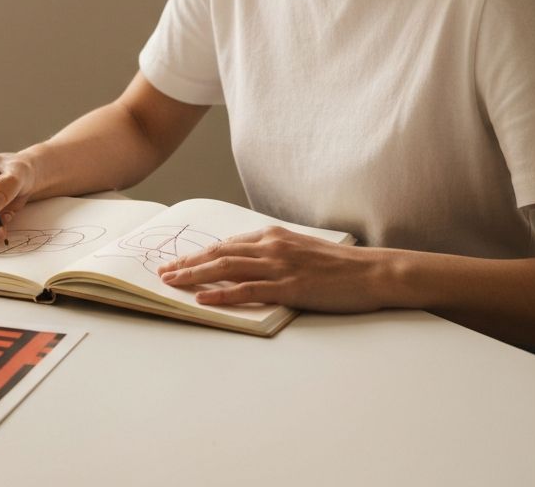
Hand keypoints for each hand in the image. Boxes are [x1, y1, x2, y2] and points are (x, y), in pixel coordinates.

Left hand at [156, 225, 385, 311]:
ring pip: (226, 268)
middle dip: (188, 263)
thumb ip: (275, 252)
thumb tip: (250, 261)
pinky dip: (222, 294)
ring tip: (172, 283)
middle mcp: (272, 246)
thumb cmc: (339, 265)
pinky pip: (247, 291)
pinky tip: (204, 299)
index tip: (179, 261)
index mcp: (274, 235)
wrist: (370, 272)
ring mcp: (279, 266)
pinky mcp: (289, 287)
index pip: (227, 244)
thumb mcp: (301, 249)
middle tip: (164, 272)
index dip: (200, 253)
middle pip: (219, 253)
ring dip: (195, 276)